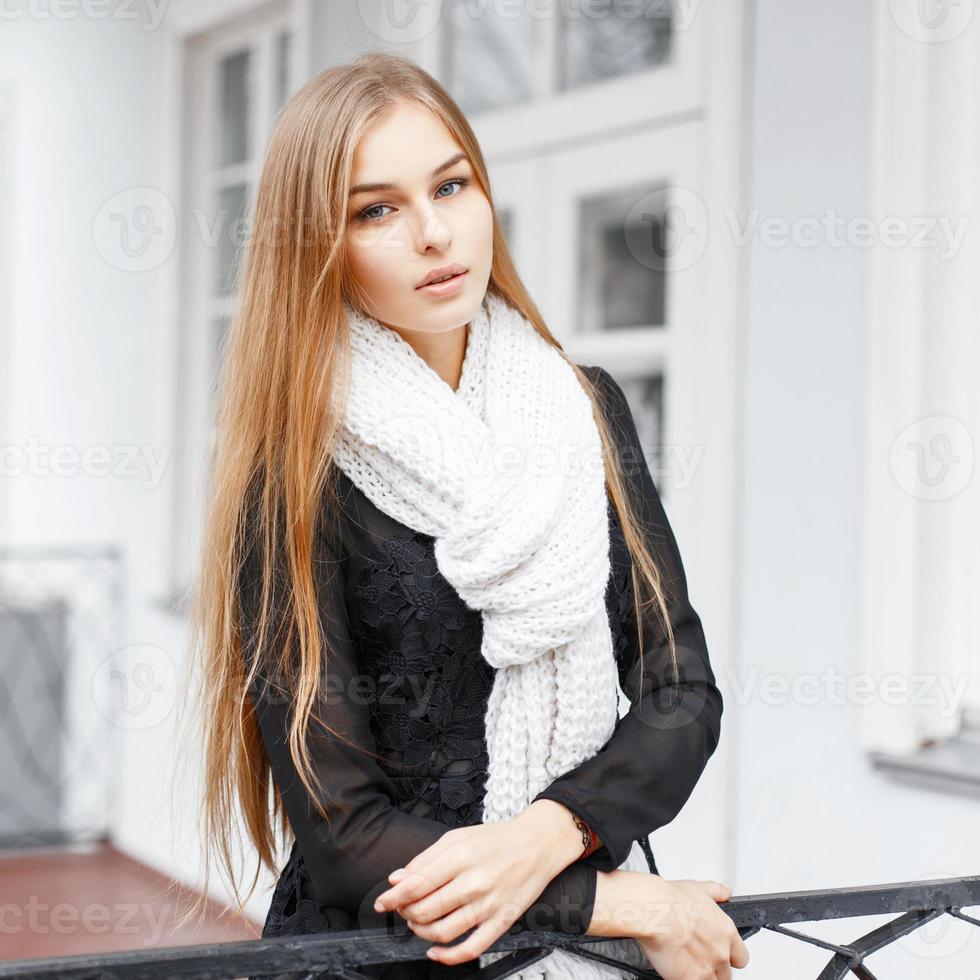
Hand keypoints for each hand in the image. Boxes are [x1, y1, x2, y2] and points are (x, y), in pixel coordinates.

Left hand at [372, 811, 575, 965]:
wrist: (538, 843)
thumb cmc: (496, 839)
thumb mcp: (458, 837)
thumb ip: (427, 858)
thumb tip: (398, 879)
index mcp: (460, 856)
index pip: (417, 884)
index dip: (394, 897)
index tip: (381, 903)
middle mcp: (474, 882)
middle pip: (426, 909)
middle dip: (407, 913)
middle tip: (404, 910)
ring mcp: (489, 904)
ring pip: (443, 931)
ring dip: (422, 932)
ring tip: (417, 924)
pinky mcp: (503, 921)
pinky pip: (472, 948)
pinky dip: (448, 957)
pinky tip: (435, 951)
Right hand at [592, 870, 749, 979]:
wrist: (653, 913)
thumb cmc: (671, 900)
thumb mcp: (699, 888)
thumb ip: (716, 891)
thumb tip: (725, 892)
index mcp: (726, 932)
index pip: (741, 957)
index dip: (730, 956)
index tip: (721, 953)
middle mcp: (721, 952)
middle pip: (726, 973)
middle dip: (714, 967)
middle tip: (699, 957)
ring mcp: (707, 969)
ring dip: (702, 976)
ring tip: (687, 964)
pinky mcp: (691, 979)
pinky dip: (687, 978)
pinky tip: (677, 970)